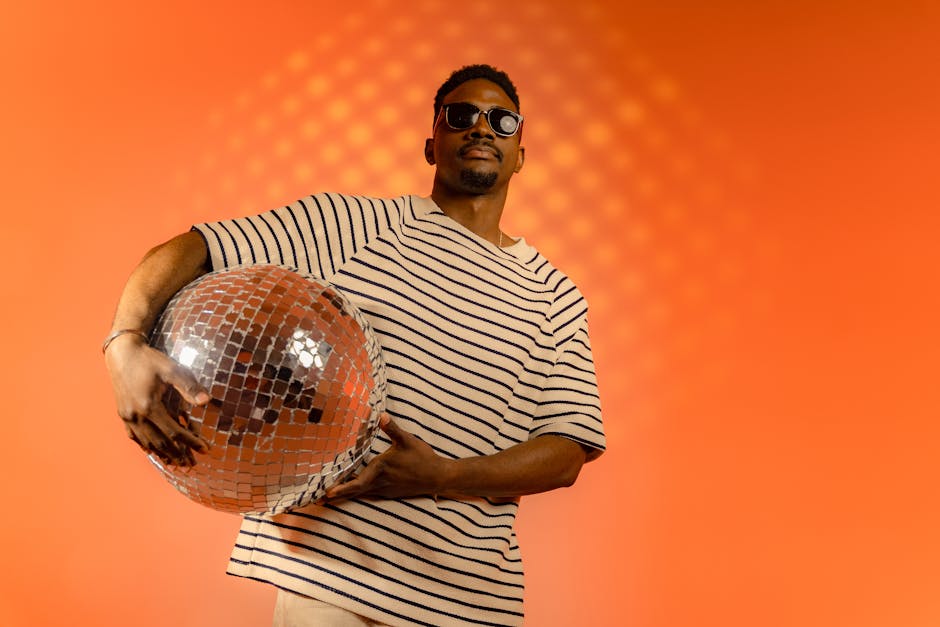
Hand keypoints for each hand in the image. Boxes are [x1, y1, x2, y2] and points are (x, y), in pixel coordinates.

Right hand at [105, 333, 209, 465]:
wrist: (122, 352)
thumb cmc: (149, 360)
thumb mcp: (171, 369)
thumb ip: (189, 386)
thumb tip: (206, 401)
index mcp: (149, 407)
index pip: (174, 432)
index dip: (191, 442)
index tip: (205, 449)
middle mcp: (136, 415)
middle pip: (160, 443)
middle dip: (178, 454)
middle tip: (192, 464)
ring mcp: (127, 416)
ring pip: (146, 442)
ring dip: (162, 454)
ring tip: (176, 463)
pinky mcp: (122, 414)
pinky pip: (134, 436)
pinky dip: (146, 446)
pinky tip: (153, 451)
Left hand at [325, 416, 447, 500]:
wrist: (437, 476)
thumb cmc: (422, 458)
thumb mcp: (407, 440)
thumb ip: (393, 429)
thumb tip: (382, 415)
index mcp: (381, 469)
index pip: (358, 482)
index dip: (342, 488)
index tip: (328, 493)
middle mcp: (381, 482)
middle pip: (355, 491)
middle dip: (338, 494)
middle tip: (320, 499)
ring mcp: (385, 489)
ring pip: (362, 493)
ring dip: (347, 494)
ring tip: (331, 496)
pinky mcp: (390, 492)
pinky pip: (370, 493)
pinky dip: (359, 492)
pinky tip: (355, 490)